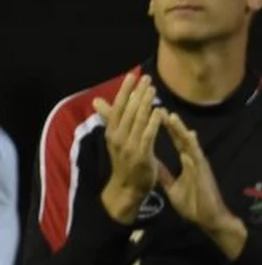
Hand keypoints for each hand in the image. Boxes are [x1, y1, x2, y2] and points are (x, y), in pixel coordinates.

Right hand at [94, 73, 163, 223]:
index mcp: (112, 131)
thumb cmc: (125, 161)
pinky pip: (147, 136)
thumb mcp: (116, 138)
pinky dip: (152, 123)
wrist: (126, 188)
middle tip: (147, 78)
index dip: (125, 90)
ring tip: (153, 89)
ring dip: (145, 103)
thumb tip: (97, 100)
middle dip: (137, 93)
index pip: (118, 106)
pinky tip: (160, 112)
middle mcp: (117, 137)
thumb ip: (111, 119)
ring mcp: (128, 146)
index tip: (132, 75)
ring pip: (137, 120)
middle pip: (128, 110)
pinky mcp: (140, 155)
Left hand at [157, 111, 246, 258]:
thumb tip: (154, 162)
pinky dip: (192, 144)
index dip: (162, 126)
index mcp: (186, 161)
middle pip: (178, 135)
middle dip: (168, 121)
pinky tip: (187, 133)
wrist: (208, 218)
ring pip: (187, 141)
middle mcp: (192, 157)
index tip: (151, 112)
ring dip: (179, 128)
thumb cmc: (193, 204)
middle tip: (156, 105)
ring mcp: (199, 163)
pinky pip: (197, 155)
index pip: (172, 139)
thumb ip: (165, 174)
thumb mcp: (172, 188)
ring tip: (169, 115)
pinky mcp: (204, 170)